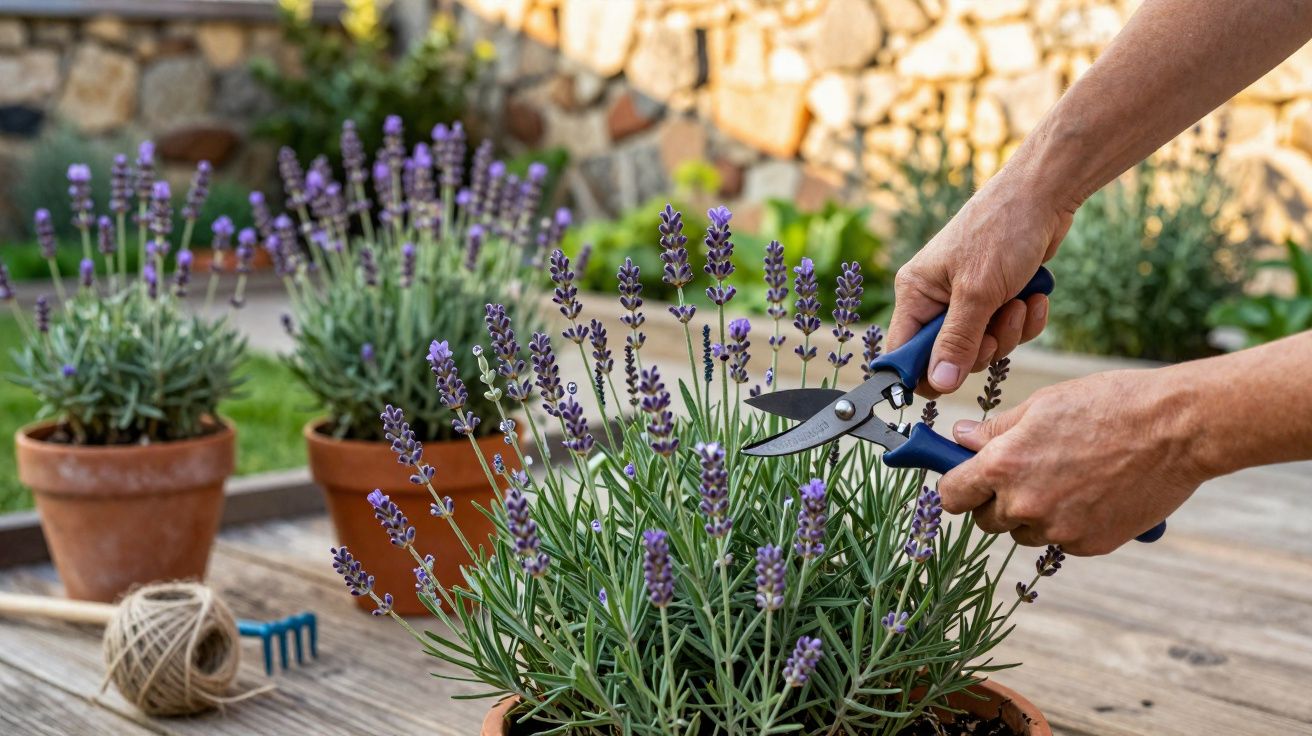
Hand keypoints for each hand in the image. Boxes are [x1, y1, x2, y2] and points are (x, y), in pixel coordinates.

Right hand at [887, 169, 1072, 395]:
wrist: (1043, 194)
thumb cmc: (1002, 230)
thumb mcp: (977, 292)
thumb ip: (957, 341)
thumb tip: (939, 382)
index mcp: (916, 293)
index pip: (903, 352)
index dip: (923, 373)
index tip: (951, 378)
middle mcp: (936, 298)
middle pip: (949, 356)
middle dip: (982, 347)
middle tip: (997, 326)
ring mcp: (967, 299)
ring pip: (984, 346)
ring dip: (1009, 331)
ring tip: (1020, 302)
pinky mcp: (996, 297)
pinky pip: (1007, 330)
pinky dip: (1025, 320)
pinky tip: (1035, 298)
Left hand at [938, 369, 1207, 555]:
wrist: (1178, 429)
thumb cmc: (1110, 405)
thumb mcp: (1043, 405)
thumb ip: (996, 429)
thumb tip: (960, 437)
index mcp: (1004, 466)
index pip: (952, 495)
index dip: (956, 486)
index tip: (964, 480)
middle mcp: (1026, 504)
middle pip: (986, 519)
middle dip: (995, 500)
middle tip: (1023, 473)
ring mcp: (1059, 530)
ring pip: (1024, 533)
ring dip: (1032, 514)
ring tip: (1066, 478)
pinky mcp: (1091, 545)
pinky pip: (1061, 541)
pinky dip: (1068, 524)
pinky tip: (1092, 493)